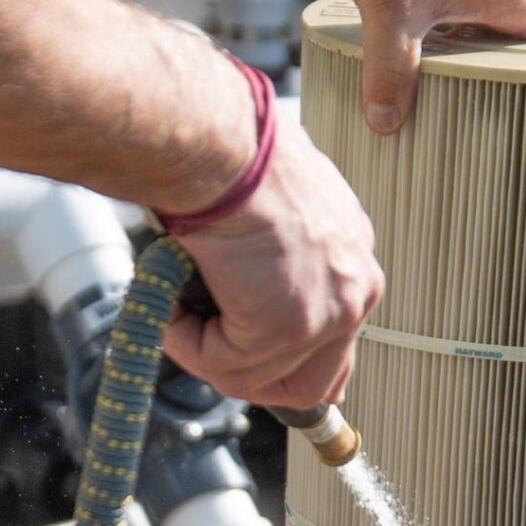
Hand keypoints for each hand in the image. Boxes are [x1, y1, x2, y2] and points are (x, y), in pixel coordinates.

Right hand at [163, 112, 383, 406]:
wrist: (226, 143)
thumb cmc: (238, 156)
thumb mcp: (274, 207)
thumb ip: (276, 255)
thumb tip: (240, 290)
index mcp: (355, 260)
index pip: (337, 346)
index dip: (283, 360)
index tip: (237, 350)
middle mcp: (356, 290)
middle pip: (315, 383)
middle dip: (254, 378)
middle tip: (204, 349)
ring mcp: (326, 315)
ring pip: (259, 377)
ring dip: (206, 351)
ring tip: (175, 307)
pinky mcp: (286, 328)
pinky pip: (221, 364)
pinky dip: (183, 339)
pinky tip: (170, 299)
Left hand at [316, 0, 525, 133]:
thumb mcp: (387, 8)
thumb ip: (390, 69)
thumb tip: (386, 123)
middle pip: (523, 24)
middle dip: (511, 60)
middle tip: (495, 98)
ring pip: (488, 5)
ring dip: (474, 35)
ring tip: (453, 73)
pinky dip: (447, 13)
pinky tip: (419, 31)